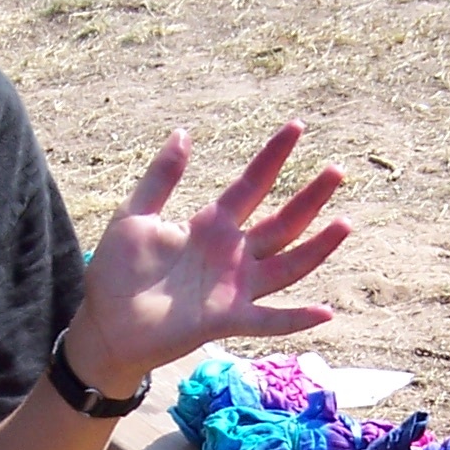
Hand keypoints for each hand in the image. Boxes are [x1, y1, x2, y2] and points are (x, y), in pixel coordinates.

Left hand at [69, 123, 347, 395]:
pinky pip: (268, 319)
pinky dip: (295, 318)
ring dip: (317, 247)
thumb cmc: (117, 272)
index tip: (297, 126)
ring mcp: (233, 287)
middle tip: (337, 171)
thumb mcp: (135, 215)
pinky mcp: (227, 319)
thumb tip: (184, 133)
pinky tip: (324, 313)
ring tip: (345, 223)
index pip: (252, 185)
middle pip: (282, 222)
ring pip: (287, 265)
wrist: (105, 323)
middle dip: (310, 198)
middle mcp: (231, 254)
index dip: (273, 156)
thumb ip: (161, 177)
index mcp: (211, 225)